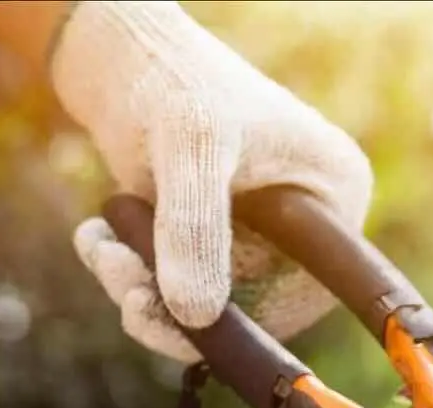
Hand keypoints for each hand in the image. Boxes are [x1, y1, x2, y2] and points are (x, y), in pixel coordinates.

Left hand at [51, 1, 372, 362]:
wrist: (119, 49)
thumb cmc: (177, 81)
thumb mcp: (192, 148)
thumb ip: (195, 231)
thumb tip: (195, 319)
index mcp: (334, 194)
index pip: (310, 292)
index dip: (255, 324)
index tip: (192, 333)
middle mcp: (304, 221)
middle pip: (254, 304)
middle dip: (181, 309)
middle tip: (127, 295)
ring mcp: (256, 230)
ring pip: (205, 301)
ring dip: (143, 291)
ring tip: (101, 250)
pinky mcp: (209, 233)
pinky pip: (176, 282)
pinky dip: (131, 272)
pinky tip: (98, 238)